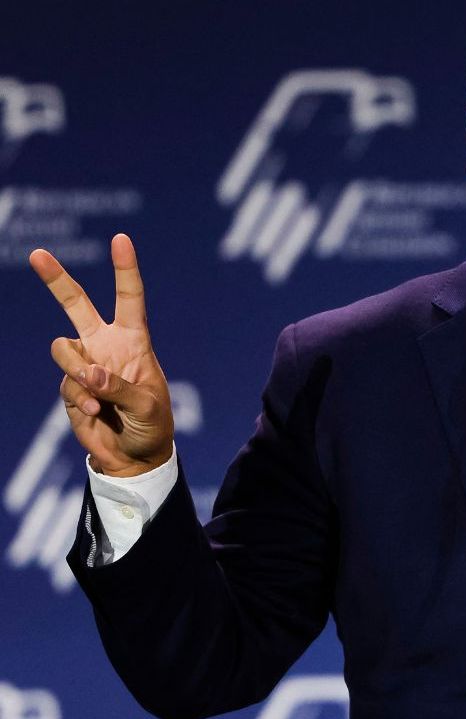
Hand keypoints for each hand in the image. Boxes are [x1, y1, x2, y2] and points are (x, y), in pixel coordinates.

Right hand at [29, 233, 173, 476]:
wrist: (135, 456)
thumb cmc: (152, 425)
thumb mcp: (148, 407)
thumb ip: (119, 387)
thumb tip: (90, 371)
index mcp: (134, 341)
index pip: (129, 298)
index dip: (125, 269)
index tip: (121, 239)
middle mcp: (105, 346)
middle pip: (76, 305)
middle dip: (56, 280)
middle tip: (38, 254)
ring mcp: (84, 365)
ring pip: (63, 349)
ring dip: (77, 370)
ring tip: (97, 396)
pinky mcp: (70, 387)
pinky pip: (66, 383)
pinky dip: (80, 398)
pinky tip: (95, 413)